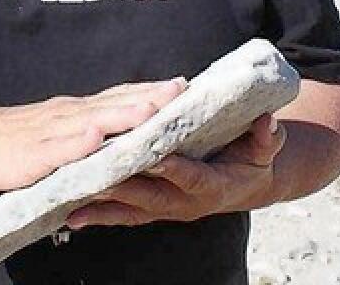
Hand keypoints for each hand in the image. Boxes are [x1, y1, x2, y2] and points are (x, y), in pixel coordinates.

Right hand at [0, 77, 187, 191]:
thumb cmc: (20, 137)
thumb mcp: (61, 127)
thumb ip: (90, 124)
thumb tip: (126, 117)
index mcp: (77, 110)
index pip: (119, 96)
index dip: (149, 90)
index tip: (181, 84)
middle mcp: (69, 115)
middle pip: (113, 103)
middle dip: (147, 98)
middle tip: (178, 91)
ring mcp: (52, 133)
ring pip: (91, 122)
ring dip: (120, 115)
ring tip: (148, 112)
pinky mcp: (35, 155)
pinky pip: (59, 149)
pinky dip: (78, 143)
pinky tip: (95, 139)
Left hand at [65, 111, 286, 228]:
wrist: (246, 184)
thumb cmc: (253, 159)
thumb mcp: (266, 148)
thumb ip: (267, 138)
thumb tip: (268, 123)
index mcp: (212, 186)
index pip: (190, 176)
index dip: (173, 168)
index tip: (153, 157)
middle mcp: (185, 203)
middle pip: (150, 196)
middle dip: (123, 186)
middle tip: (95, 175)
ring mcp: (165, 209)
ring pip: (130, 208)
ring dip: (101, 204)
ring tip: (71, 198)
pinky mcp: (151, 210)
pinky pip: (122, 215)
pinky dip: (98, 215)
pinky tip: (71, 216)